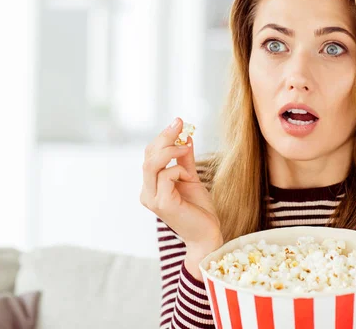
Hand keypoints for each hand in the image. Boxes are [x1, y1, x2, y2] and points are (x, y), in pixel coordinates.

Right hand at [140, 117, 222, 252]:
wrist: (208, 234)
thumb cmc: (199, 210)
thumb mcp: (191, 178)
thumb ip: (185, 159)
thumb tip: (185, 136)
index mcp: (150, 187)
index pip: (149, 156)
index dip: (162, 137)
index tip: (179, 122)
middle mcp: (147, 193)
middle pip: (148, 157)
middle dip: (164, 137)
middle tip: (180, 123)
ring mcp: (152, 199)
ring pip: (152, 164)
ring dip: (171, 151)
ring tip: (186, 148)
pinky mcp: (162, 204)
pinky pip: (166, 176)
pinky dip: (179, 170)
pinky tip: (189, 178)